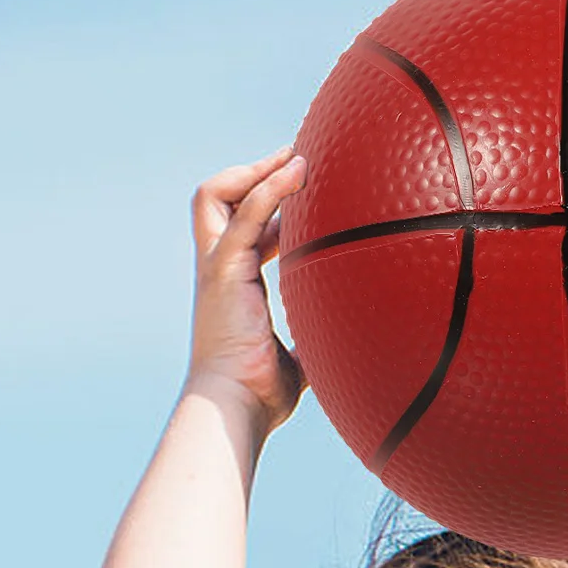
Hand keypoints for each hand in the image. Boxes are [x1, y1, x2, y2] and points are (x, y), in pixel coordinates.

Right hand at [184, 145, 308, 433]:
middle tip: (297, 159)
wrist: (236, 410)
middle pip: (217, 201)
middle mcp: (220, 271)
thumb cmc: (262, 397)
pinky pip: (243, 214)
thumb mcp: (300, 361)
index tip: (308, 197)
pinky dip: (269, 187)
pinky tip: (299, 170)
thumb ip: (317, 343)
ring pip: (216, 195)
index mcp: (236, 288)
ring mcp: (217, 267)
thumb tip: (351, 347)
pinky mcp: (222, 271)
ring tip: (298, 157)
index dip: (273, 210)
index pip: (247, 230)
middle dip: (253, 174)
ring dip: (256, 170)